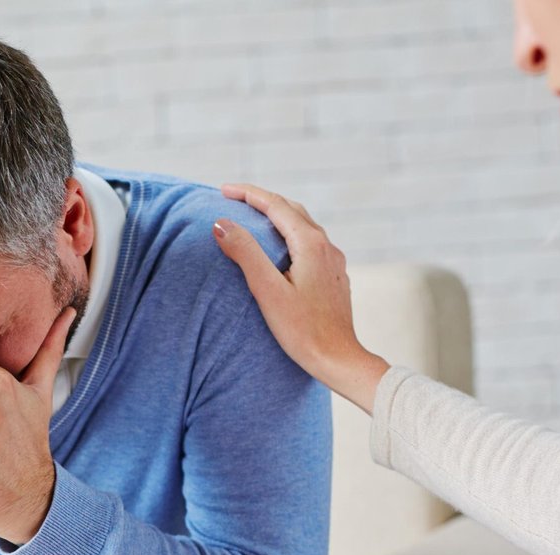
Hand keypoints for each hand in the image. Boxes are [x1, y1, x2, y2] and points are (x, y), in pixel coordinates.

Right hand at [214, 183, 389, 412]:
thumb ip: (245, 254)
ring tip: (254, 218)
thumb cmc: (302, 331)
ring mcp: (334, 262)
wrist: (338, 359)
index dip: (248, 193)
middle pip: (291, 210)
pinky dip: (290, 234)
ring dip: (277, 216)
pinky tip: (282, 248)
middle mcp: (326, 246)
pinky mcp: (335, 277)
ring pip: (303, 226)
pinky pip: (311, 243)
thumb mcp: (267, 291)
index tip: (223, 189)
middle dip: (262, 200)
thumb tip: (221, 223)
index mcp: (310, 244)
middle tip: (234, 198)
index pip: (275, 205)